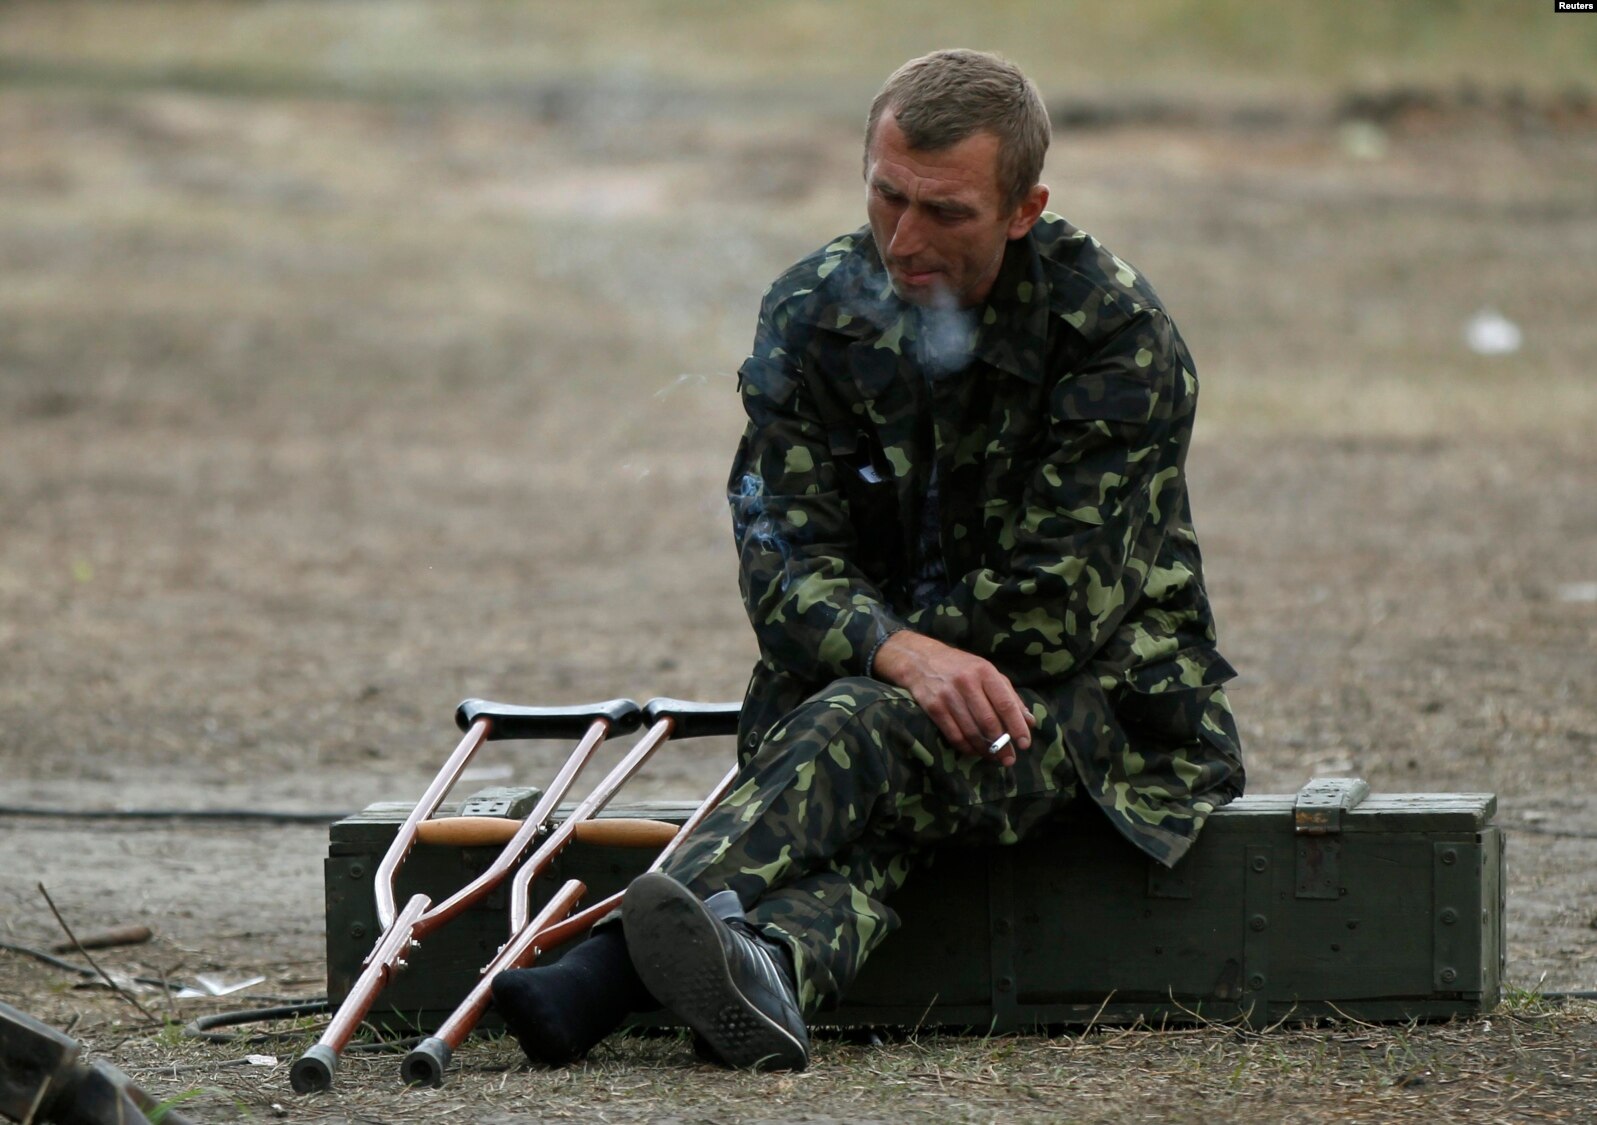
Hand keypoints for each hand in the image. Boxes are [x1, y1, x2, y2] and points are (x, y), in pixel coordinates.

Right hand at [871, 631, 1035, 764]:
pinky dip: (966, 747)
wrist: (920, 660)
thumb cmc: (961, 667)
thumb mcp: (987, 672)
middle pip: (988, 721)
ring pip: (971, 731)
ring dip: (985, 749)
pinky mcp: (933, 707)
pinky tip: (974, 751)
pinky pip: (954, 735)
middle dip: (1001, 744)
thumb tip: (1030, 721)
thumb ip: (1009, 695)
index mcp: (984, 671)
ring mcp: (948, 695)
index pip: (1005, 703)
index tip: (1024, 744)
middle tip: (1009, 759)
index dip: (1017, 726)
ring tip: (993, 757)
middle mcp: (966, 682)